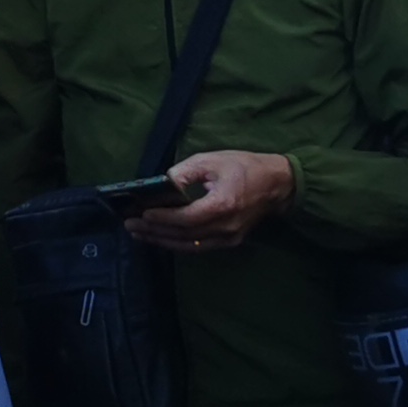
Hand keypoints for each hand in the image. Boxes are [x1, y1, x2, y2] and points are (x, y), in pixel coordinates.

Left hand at [123, 149, 293, 252]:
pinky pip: (198, 246)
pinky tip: (161, 237)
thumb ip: (185, 172)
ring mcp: (228, 238)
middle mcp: (225, 227)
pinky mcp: (229, 242)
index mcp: (223, 205)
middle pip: (184, 235)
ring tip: (139, 234)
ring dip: (162, 240)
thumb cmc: (244, 167)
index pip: (186, 218)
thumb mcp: (212, 160)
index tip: (142, 213)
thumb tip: (164, 184)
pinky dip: (177, 243)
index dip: (163, 218)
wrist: (276, 184)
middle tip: (131, 225)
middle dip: (155, 231)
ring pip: (189, 245)